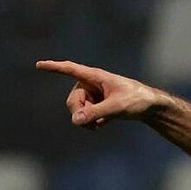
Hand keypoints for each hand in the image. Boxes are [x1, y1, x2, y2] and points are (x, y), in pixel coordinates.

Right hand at [35, 60, 163, 129]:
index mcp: (95, 77)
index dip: (54, 67)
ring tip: (100, 125)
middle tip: (93, 122)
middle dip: (80, 113)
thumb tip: (75, 120)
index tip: (39, 64)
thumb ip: (95, 113)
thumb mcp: (117, 107)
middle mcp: (91, 84)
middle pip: (72, 100)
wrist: (151, 107)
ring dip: (86, 120)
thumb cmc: (137, 100)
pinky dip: (92, 122)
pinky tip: (104, 125)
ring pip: (78, 110)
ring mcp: (94, 95)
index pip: (71, 70)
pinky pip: (85, 116)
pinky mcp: (98, 105)